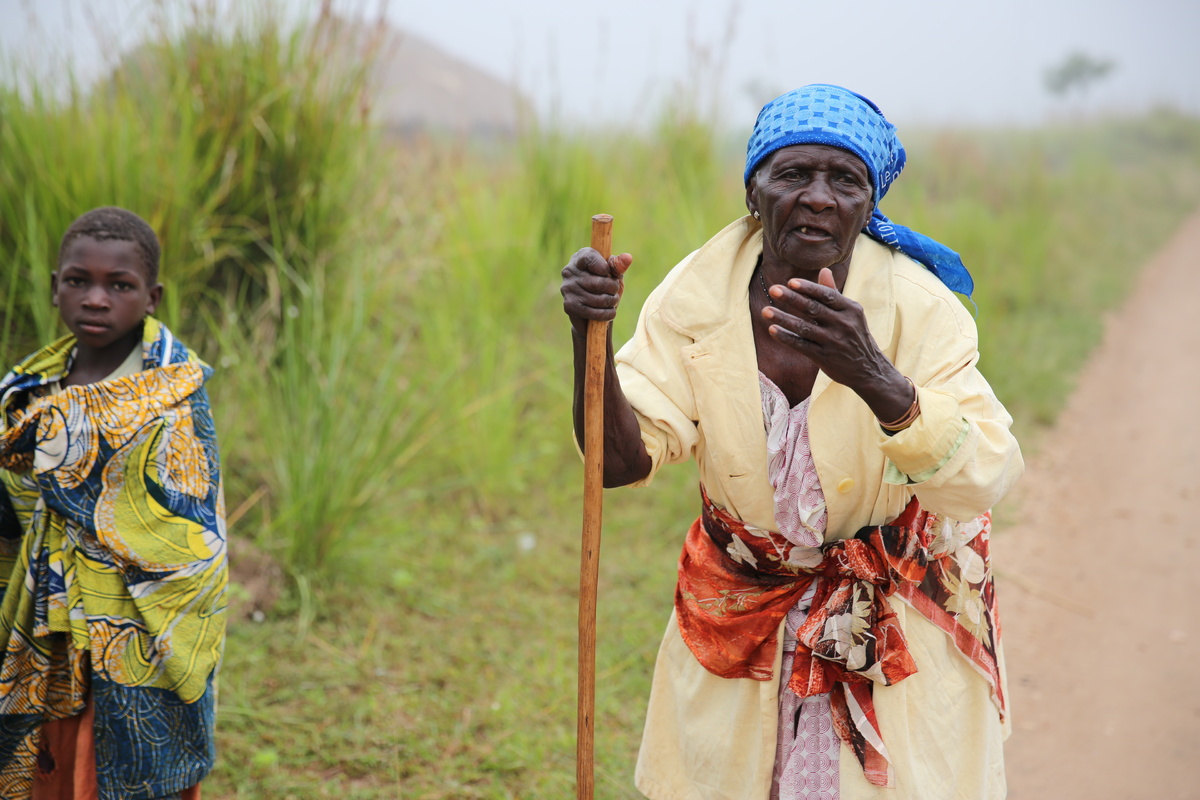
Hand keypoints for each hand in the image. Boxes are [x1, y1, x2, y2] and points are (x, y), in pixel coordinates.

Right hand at [561, 248, 632, 331]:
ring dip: (611, 302)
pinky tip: (610, 311)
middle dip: (613, 289)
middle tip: (615, 291)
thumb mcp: (613, 273)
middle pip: (598, 283)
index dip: (605, 268)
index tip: (608, 273)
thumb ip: (618, 265)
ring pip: (598, 299)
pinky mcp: (569, 306)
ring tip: (613, 301)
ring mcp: (567, 289)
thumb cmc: (604, 284)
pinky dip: (607, 314)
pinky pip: (594, 312)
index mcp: (580, 257)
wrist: (591, 307)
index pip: (590, 258)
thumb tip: (628, 258)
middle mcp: (569, 271)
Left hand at [762, 268, 910, 419]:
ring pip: (805, 328)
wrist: (868, 369)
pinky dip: (786, 337)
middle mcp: (843, 324)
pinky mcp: (824, 357)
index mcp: (850, 309)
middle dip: (792, 298)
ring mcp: (833, 341)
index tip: (791, 282)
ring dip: (783, 318)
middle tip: (773, 289)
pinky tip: (772, 330)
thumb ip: (834, 293)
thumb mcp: (851, 313)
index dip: (809, 288)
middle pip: (813, 309)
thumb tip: (824, 270)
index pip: (827, 295)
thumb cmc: (855, 335)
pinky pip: (802, 345)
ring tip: (765, 310)